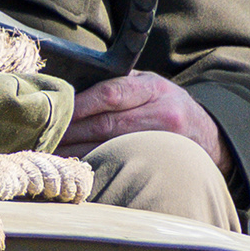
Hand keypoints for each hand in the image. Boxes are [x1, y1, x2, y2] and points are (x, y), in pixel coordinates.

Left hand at [58, 71, 224, 164]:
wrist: (207, 134)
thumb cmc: (167, 103)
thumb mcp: (150, 84)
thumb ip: (118, 84)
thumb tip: (72, 90)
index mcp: (153, 89)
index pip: (111, 94)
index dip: (80, 105)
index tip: (56, 111)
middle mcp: (160, 115)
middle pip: (106, 125)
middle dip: (71, 131)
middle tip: (42, 136)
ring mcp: (160, 143)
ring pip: (109, 148)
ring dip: (76, 151)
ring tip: (50, 152)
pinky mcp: (158, 163)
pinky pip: (119, 164)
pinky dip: (92, 165)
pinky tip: (72, 166)